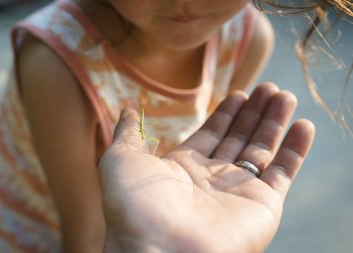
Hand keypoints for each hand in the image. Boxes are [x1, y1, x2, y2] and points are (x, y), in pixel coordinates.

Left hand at [98, 83, 314, 252]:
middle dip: (253, 112)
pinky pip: (284, 172)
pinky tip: (304, 124)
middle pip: (239, 137)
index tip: (239, 92)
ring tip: (283, 95)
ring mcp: (238, 192)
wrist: (157, 249)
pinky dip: (296, 149)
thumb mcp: (121, 160)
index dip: (226, 113)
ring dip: (274, 122)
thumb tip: (127, 111)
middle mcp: (212, 179)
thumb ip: (129, 134)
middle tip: (268, 87)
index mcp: (183, 168)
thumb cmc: (134, 205)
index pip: (211, 133)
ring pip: (262, 149)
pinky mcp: (263, 205)